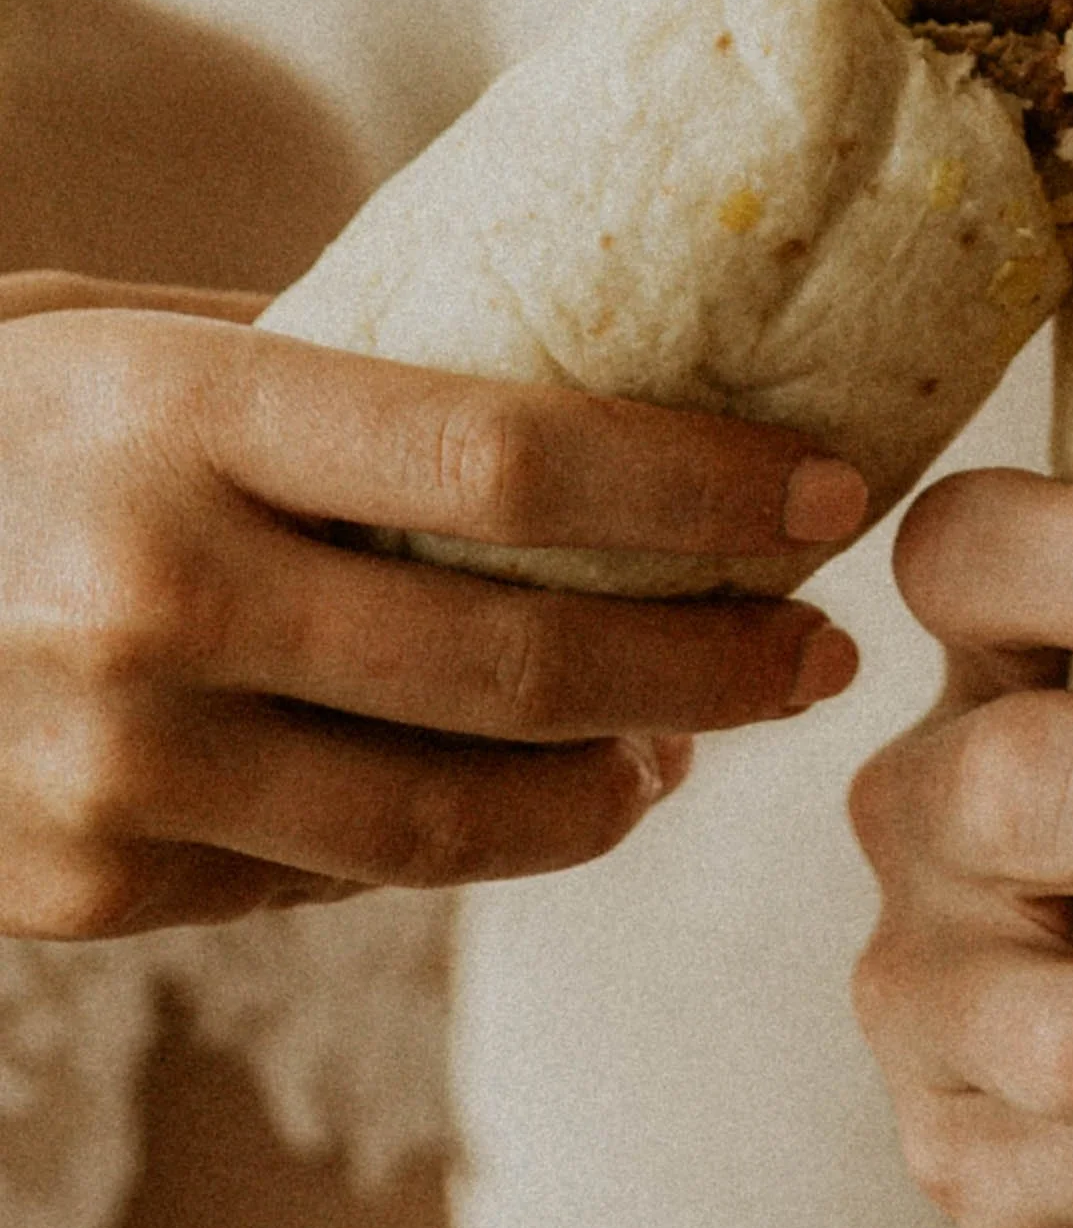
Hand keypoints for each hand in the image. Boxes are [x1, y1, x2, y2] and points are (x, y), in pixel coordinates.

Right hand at [0, 276, 865, 935]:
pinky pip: (332, 877)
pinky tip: (534, 799)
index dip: (699, 485)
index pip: (506, 453)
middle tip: (818, 653)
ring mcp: (111, 770)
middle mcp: (146, 597)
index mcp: (166, 410)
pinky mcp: (88, 891)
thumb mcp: (100, 336)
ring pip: (453, 821)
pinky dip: (463, 842)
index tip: (831, 497)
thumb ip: (306, 362)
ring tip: (691, 746)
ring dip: (615, 790)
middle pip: (519, 657)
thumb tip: (555, 381)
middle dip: (713, 664)